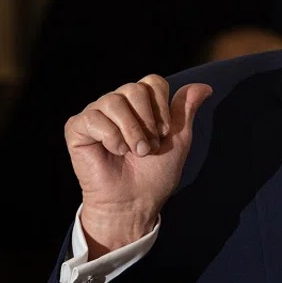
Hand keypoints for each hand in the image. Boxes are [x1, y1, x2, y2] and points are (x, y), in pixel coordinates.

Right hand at [64, 75, 212, 257]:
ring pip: (113, 101)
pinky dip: (110, 137)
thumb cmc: (155, 173)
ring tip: (134, 152)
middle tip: (148, 147)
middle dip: (147, 122)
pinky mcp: (77, 128)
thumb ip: (186, 109)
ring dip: (131, 132)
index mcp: (139, 104)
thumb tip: (205, 87)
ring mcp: (96, 114)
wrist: (135, 200)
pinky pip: (93, 118)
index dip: (162, 108)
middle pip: (134, 89)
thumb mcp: (178, 138)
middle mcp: (117, 104)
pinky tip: (114, 151)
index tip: (163, 133)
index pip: (152, 82)